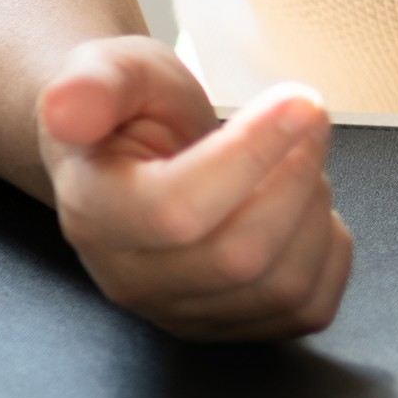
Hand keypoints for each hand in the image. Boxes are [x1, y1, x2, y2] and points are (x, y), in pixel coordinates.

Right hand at [34, 38, 354, 340]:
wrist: (136, 152)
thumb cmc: (128, 110)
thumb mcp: (109, 71)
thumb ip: (92, 85)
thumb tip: (68, 108)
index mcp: (95, 214)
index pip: (177, 211)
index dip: (252, 154)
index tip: (297, 100)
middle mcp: (132, 279)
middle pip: (240, 257)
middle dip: (297, 175)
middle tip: (307, 117)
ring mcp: (182, 312)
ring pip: (283, 286)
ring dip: (315, 207)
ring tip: (297, 156)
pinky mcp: (233, 326)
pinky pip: (308, 307)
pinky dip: (329, 249)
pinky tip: (304, 205)